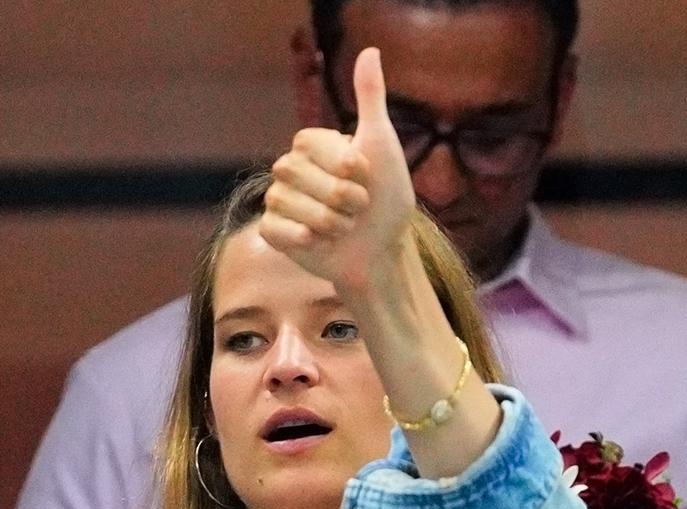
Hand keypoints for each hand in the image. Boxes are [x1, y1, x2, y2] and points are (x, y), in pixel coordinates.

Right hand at [261, 49, 414, 295]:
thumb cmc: (386, 200)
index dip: (344, 165)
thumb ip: (370, 100)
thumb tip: (371, 50)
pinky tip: (320, 244)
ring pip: (289, 203)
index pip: (309, 142)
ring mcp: (279, 199)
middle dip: (341, 197)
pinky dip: (305, 240)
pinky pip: (275, 229)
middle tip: (358, 208)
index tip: (365, 177)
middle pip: (296, 173)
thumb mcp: (382, 145)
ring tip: (345, 227)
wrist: (384, 252)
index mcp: (310, 145)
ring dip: (330, 222)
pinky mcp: (274, 232)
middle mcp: (289, 168)